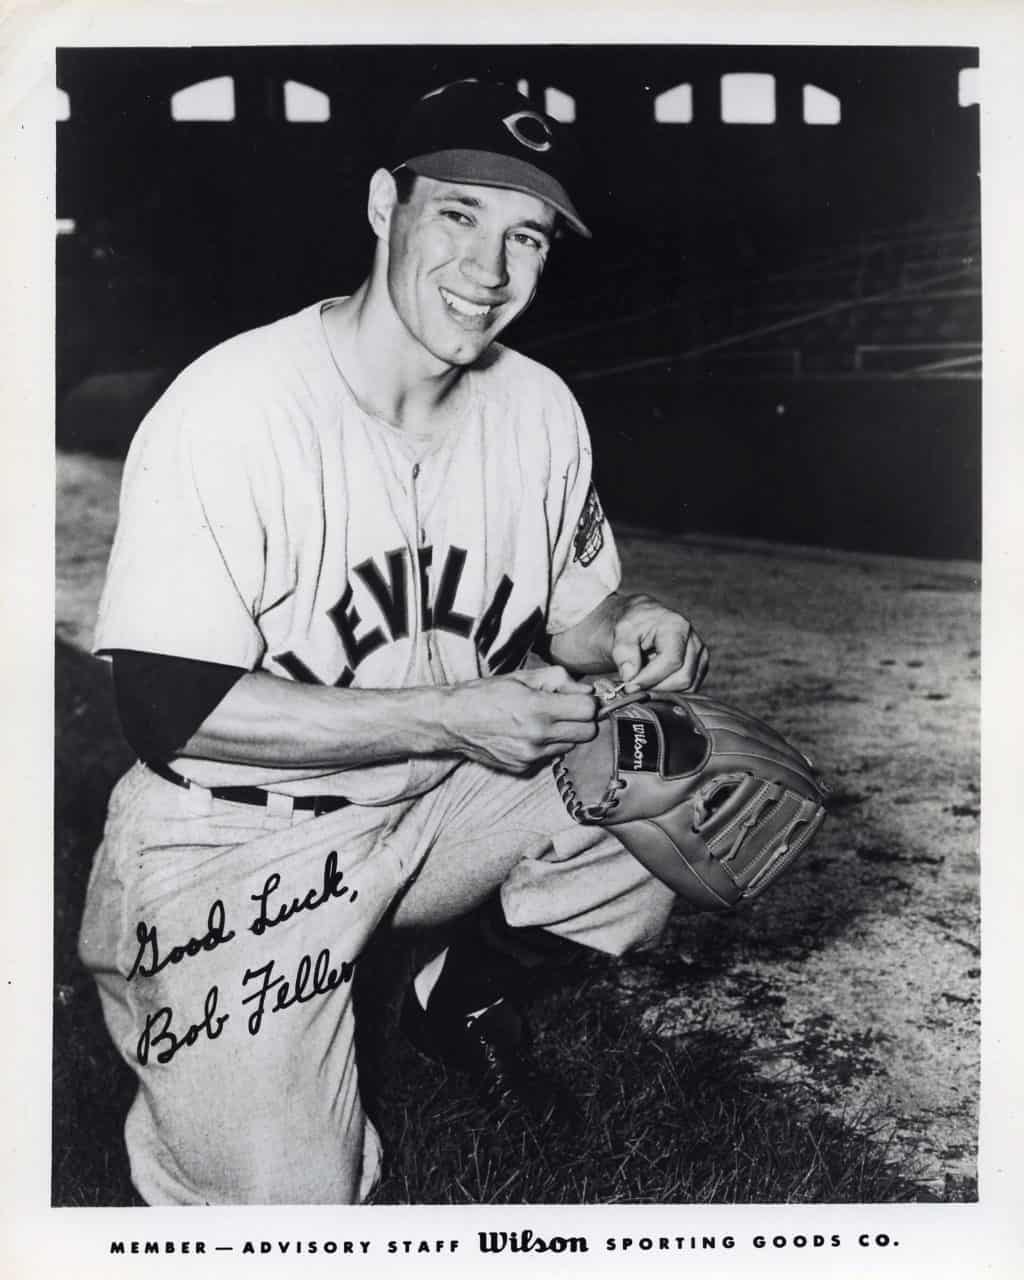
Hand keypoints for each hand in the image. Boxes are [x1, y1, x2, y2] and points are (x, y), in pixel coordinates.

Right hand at [442, 666, 598, 772]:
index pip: (589, 710)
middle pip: (587, 733)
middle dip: (582, 720)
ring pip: (570, 746)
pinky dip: (546, 746)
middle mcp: (538, 736)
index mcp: (538, 709)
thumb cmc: (485, 694)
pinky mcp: (523, 769)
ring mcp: (531, 756)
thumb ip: (559, 679)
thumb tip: (587, 690)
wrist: (452, 721)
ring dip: (564, 734)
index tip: (577, 698)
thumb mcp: (522, 676)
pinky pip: (550, 757)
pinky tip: (527, 734)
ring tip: (542, 721)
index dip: (587, 701)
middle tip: (565, 709)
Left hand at [609, 594, 708, 692]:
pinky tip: (654, 681)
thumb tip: (630, 675)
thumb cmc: (635, 626)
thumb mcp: (622, 631)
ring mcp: (701, 656)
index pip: (671, 661)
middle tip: (634, 684)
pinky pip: (689, 690)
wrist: (645, 625)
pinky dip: (669, 691)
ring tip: (644, 678)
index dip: (649, 678)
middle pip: (682, 678)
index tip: (630, 685)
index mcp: (677, 627)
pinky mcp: (700, 669)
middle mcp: (694, 642)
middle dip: (655, 687)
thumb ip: (623, 651)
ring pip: (687, 688)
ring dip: (662, 690)